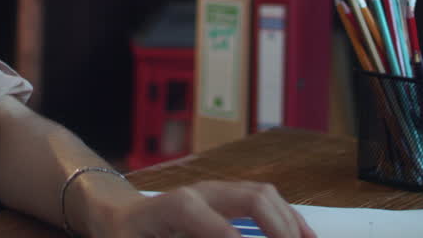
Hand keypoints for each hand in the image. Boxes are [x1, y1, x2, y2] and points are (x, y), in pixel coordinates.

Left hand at [88, 180, 316, 237]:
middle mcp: (201, 191)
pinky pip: (264, 198)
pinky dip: (286, 216)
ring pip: (264, 194)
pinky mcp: (225, 196)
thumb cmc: (129, 237)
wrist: (120, 216)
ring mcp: (215, 190)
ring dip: (289, 222)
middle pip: (252, 198)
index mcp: (177, 207)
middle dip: (280, 229)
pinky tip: (303, 235)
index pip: (221, 228)